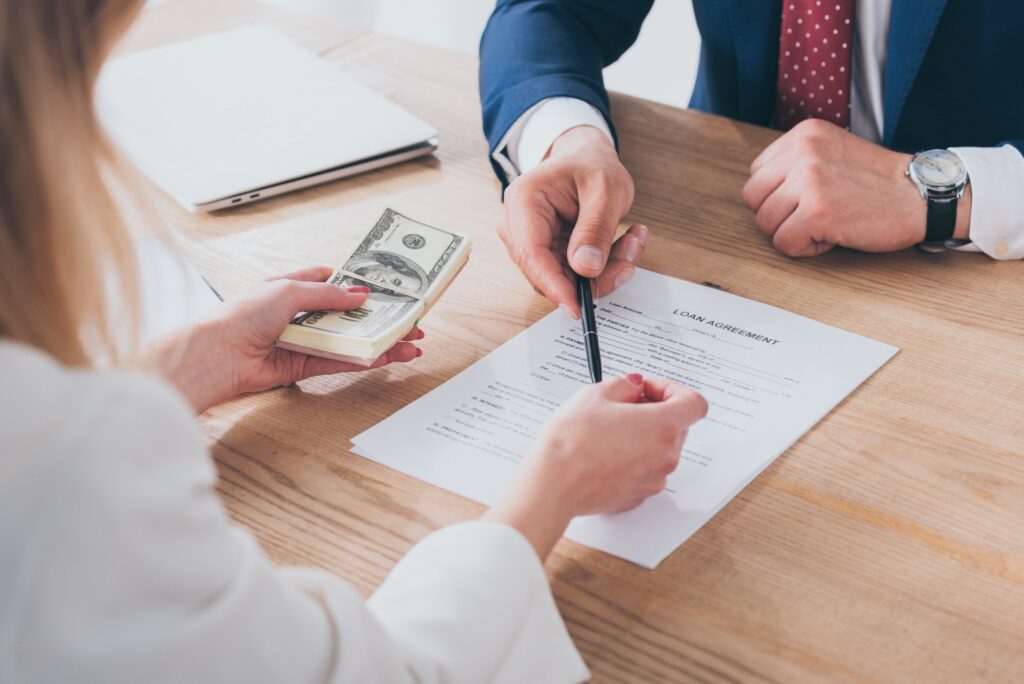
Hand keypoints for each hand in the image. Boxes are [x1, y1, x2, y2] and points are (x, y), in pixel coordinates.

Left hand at [141, 267, 421, 412]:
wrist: (216, 356)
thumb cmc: (240, 317)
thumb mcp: (287, 292)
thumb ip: (328, 295)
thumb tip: (360, 295)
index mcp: (289, 288)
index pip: (330, 282)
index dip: (358, 284)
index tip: (387, 288)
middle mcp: (297, 315)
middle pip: (347, 315)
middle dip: (379, 318)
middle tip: (409, 321)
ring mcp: (302, 341)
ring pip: (350, 340)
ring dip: (379, 342)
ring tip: (410, 343)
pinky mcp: (303, 368)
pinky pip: (340, 362)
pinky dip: (364, 360)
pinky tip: (386, 357)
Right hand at [485, 374, 707, 559]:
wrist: (554, 483)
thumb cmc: (573, 441)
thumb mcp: (596, 394)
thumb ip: (625, 385)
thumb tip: (633, 387)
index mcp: (663, 426)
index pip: (694, 403)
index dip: (673, 390)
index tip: (649, 389)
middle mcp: (665, 456)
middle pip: (678, 427)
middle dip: (656, 411)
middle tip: (625, 405)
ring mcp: (653, 479)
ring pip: (660, 450)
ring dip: (643, 437)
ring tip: (609, 430)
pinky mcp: (638, 496)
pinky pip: (644, 471)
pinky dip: (632, 459)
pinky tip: (605, 452)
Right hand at [499, 125, 647, 316]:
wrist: (586, 158)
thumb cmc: (591, 165)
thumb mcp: (605, 189)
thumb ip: (596, 228)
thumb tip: (586, 267)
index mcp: (524, 201)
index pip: (532, 254)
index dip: (554, 285)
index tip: (577, 306)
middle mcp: (519, 226)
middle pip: (548, 272)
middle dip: (593, 275)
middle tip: (629, 260)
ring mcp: (533, 242)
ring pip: (565, 279)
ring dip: (605, 270)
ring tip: (632, 242)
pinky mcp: (550, 254)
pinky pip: (575, 274)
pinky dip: (604, 266)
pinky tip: (624, 243)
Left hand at [741, 119, 971, 256]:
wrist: (921, 195)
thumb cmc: (877, 181)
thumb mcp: (832, 151)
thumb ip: (796, 162)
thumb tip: (759, 191)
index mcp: (804, 134)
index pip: (756, 174)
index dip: (778, 195)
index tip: (809, 197)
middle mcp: (803, 152)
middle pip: (753, 198)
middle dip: (778, 215)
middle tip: (813, 215)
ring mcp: (809, 181)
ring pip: (765, 223)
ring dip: (793, 232)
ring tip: (826, 223)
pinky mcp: (816, 212)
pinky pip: (784, 243)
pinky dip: (806, 249)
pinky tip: (832, 236)